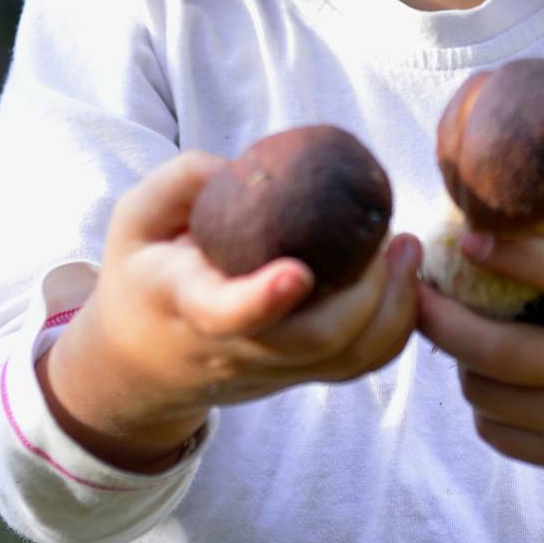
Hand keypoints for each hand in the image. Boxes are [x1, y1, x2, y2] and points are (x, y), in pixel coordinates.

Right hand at [40, 152, 420, 463]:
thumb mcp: (134, 218)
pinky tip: (405, 279)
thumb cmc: (142, 275)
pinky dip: (393, 329)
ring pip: (345, 361)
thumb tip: (244, 167)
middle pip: (312, 343)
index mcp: (187, 305)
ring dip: (392, 311)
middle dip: (367, 297)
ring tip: (408, 251)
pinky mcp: (297, 375)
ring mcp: (272, 369)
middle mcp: (236, 348)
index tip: (299, 273)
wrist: (137, 366)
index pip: (226, 315)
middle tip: (395, 238)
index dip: (263, 299)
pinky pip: (356, 366)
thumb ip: (183, 182)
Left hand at [416, 176, 543, 494]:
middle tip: (414, 295)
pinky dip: (482, 402)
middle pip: (498, 352)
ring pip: (487, 393)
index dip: (510, 257)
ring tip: (461, 331)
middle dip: (442, 322)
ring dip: (461, 360)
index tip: (466, 238)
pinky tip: (491, 374)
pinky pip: (496, 430)